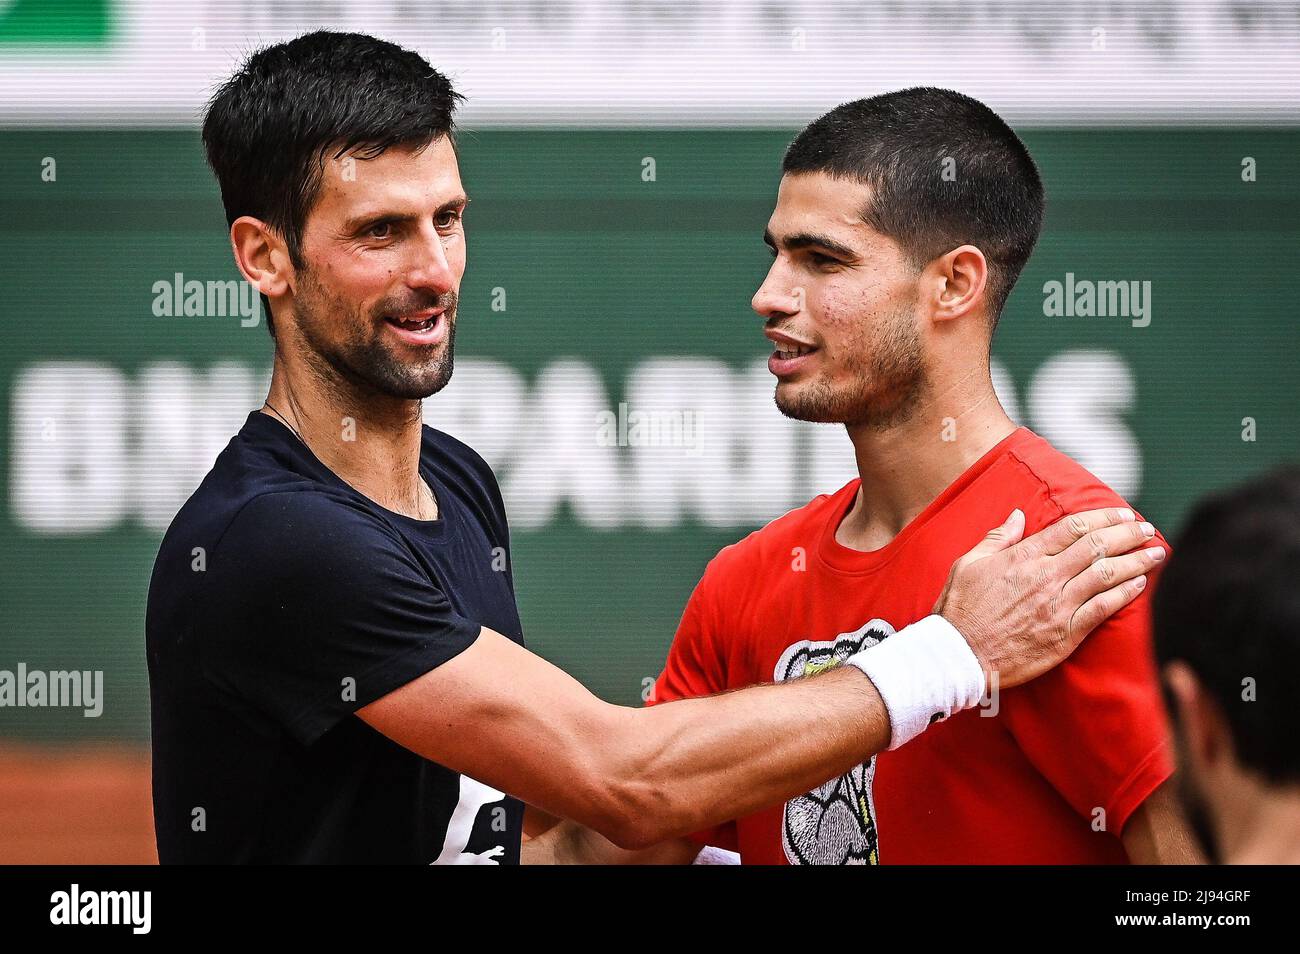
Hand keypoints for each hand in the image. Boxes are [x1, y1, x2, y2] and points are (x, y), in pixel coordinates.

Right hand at [933, 507, 1161, 688]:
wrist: (959, 655)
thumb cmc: (960, 609)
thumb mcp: (968, 564)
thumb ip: (997, 538)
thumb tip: (1017, 516)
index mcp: (1023, 557)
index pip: (1073, 528)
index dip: (1102, 517)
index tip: (1121, 512)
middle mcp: (1046, 577)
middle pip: (1097, 546)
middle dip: (1127, 533)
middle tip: (1146, 527)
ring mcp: (1058, 606)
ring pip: (1107, 575)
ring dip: (1136, 560)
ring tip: (1156, 551)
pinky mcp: (1065, 633)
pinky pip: (1103, 609)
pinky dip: (1125, 594)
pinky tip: (1141, 584)